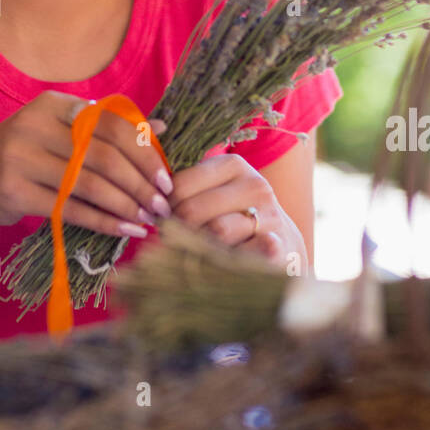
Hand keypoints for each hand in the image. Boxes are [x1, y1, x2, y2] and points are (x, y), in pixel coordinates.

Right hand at [0, 91, 172, 237]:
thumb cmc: (24, 158)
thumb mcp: (61, 135)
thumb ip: (107, 130)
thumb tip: (161, 127)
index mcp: (52, 104)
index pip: (112, 123)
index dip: (144, 152)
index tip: (167, 177)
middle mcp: (34, 124)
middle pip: (104, 155)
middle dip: (140, 184)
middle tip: (164, 205)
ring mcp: (20, 157)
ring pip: (90, 184)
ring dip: (126, 206)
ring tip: (149, 220)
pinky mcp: (13, 191)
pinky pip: (70, 209)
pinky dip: (103, 222)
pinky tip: (125, 231)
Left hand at [167, 154, 307, 270]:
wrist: (282, 241)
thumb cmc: (234, 215)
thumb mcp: (213, 191)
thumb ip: (183, 189)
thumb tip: (146, 199)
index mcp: (233, 165)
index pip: (179, 185)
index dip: (164, 206)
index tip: (163, 219)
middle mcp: (255, 185)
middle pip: (192, 210)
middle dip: (176, 230)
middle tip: (172, 241)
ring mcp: (270, 216)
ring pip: (215, 233)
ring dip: (197, 248)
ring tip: (194, 252)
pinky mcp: (279, 246)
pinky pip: (239, 256)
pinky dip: (223, 264)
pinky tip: (220, 265)